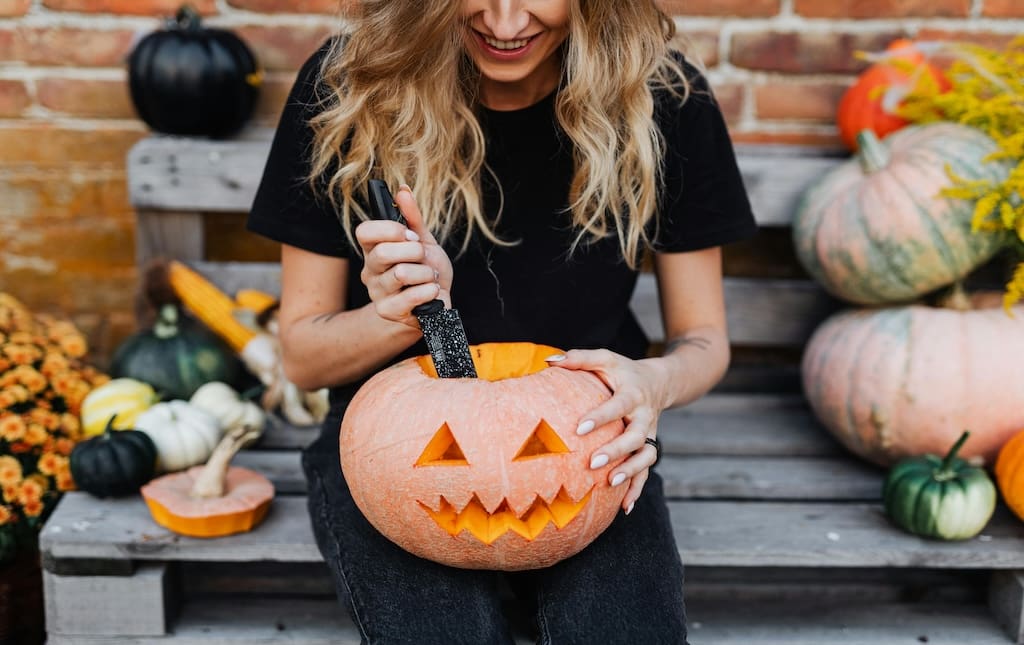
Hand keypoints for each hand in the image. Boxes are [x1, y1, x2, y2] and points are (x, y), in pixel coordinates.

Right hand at [355, 185, 453, 328]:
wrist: (440, 301)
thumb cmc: (427, 269)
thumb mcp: (423, 240)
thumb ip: (412, 217)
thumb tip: (402, 190)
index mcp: (373, 249)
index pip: (364, 231)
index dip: (390, 230)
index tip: (411, 235)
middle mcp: (369, 270)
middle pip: (383, 252)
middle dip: (415, 252)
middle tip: (424, 258)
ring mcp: (376, 292)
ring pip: (401, 274)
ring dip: (426, 273)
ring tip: (430, 277)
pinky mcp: (388, 311)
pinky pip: (410, 297)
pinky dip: (429, 291)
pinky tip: (432, 291)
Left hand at [545, 349, 669, 514]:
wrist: (659, 382)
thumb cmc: (623, 371)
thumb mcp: (605, 359)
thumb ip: (579, 358)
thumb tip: (549, 361)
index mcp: (633, 394)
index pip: (617, 406)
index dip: (600, 417)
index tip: (579, 428)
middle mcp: (644, 417)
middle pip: (635, 437)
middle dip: (615, 451)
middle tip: (592, 463)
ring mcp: (649, 435)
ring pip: (645, 457)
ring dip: (630, 472)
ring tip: (610, 484)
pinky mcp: (648, 448)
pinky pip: (646, 472)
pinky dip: (637, 490)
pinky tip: (625, 508)